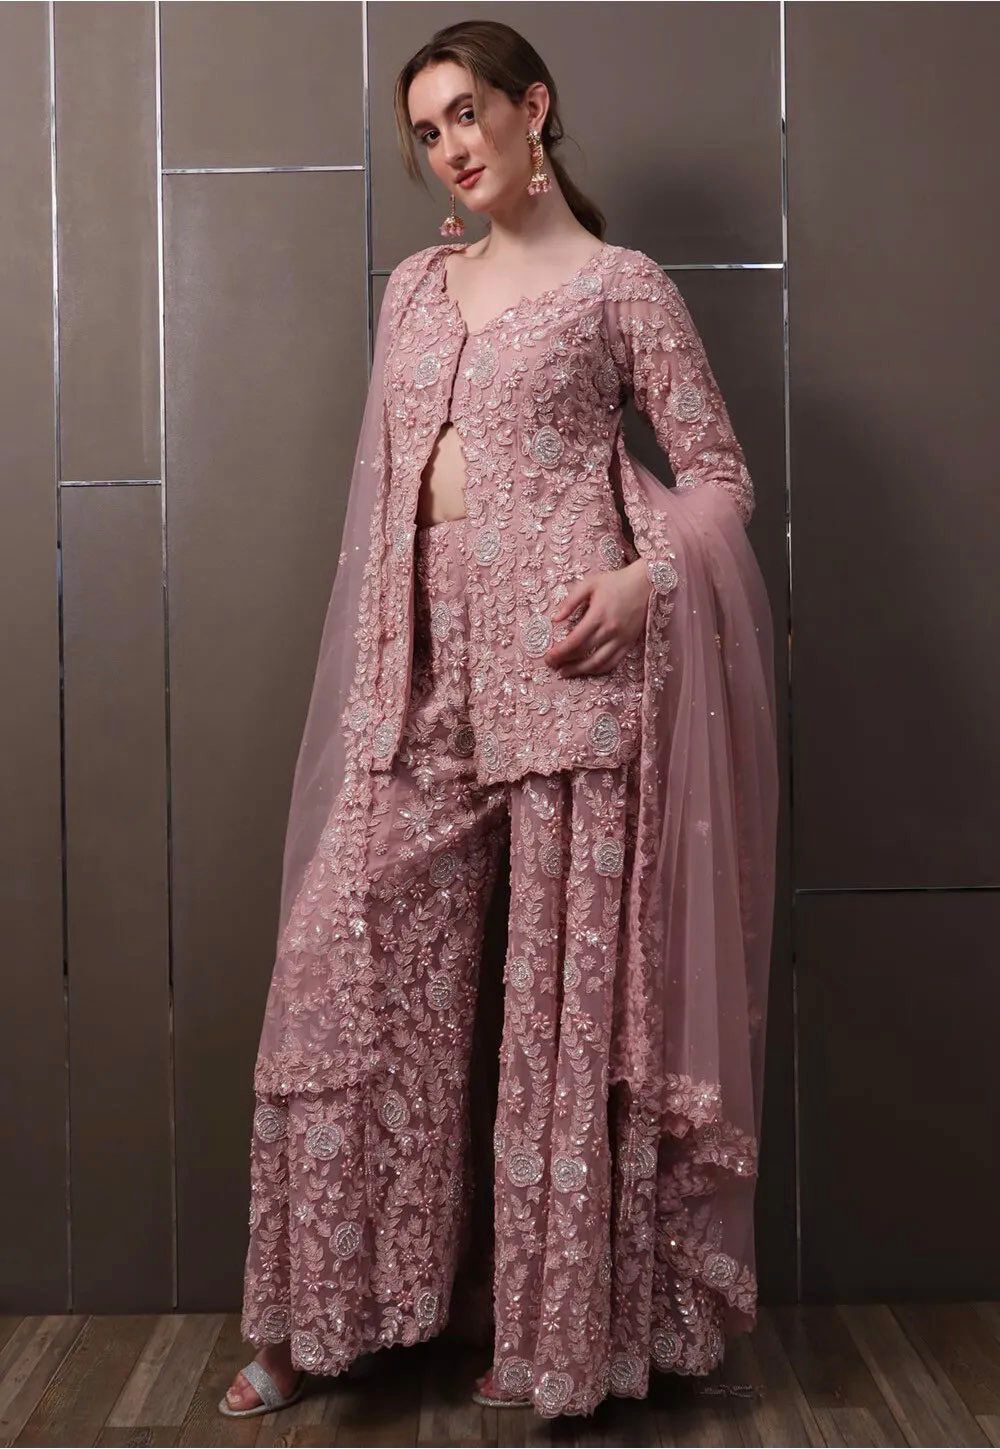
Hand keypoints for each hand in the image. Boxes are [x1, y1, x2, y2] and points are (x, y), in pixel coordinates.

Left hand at [544, 560, 651, 676]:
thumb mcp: (590, 584)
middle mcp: (610, 630)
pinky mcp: (629, 643)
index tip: (548, 657)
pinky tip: (588, 670)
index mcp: (598, 615)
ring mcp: (621, 639)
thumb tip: (555, 619)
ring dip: (580, 671)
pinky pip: (613, 662)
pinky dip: (599, 669)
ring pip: (598, 663)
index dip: (560, 652)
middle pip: (584, 653)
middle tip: (552, 665)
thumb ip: (571, 601)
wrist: (645, 584)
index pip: (574, 640)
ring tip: (566, 673)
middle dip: (565, 662)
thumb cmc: (615, 581)